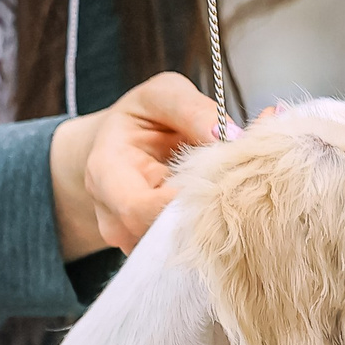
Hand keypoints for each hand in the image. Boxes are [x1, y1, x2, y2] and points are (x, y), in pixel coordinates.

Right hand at [49, 72, 224, 258]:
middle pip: (160, 235)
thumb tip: (229, 135)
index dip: (184, 201)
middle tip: (239, 181)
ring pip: (175, 245)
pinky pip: (182, 247)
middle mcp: (111, 217)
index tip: (221, 177)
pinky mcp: (151, 250)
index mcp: (105, 175)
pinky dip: (207, 226)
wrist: (122, 144)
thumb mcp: (163, 94)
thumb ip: (193, 109)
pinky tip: (218, 200)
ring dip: (210, 220)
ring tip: (229, 186)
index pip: (140, 208)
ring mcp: (129, 239)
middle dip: (204, 211)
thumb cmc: (142, 116)